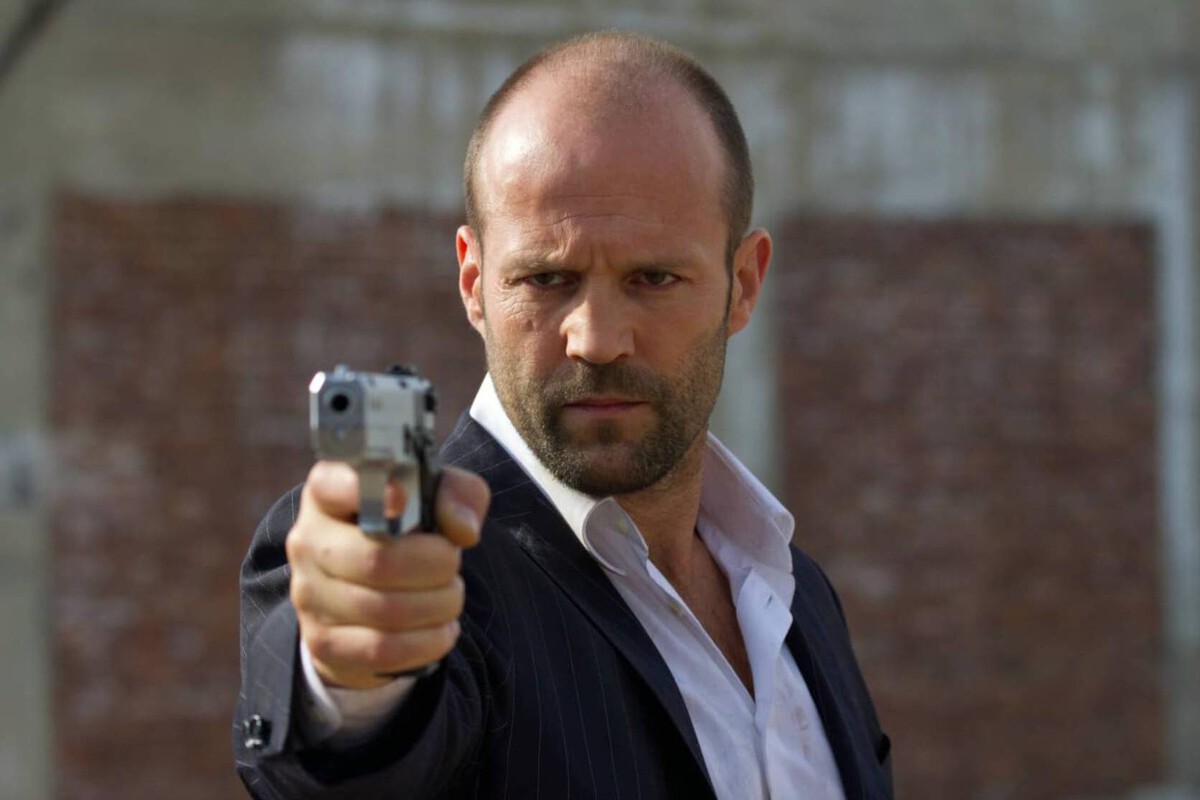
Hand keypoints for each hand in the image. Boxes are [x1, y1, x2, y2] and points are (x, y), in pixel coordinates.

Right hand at [286, 461, 489, 688]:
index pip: (332, 484)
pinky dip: (427, 642)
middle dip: (436, 566)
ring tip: (450, 596)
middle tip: (452, 565)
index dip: (366, 490)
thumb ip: (456, 496)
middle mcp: (309, 541)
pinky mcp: (323, 642)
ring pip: (384, 610)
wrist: (368, 598)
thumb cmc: (405, 532)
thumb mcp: (434, 500)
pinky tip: (441, 629)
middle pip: (378, 560)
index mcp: (329, 493)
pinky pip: (383, 649)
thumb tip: (462, 529)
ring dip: (438, 605)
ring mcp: (309, 594)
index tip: (403, 498)